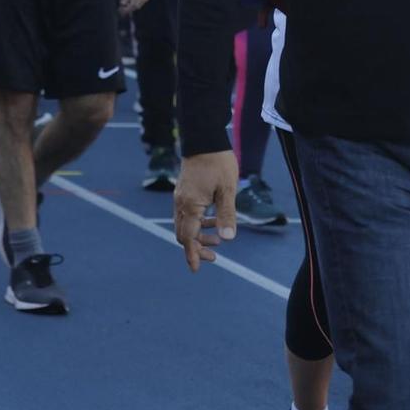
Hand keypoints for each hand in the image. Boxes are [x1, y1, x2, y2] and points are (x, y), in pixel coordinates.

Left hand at [120, 0, 155, 12]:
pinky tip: (135, 1)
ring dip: (135, 6)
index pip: (133, 4)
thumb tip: (123, 3)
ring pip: (142, 2)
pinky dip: (140, 2)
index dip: (126, 9)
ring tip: (127, 6)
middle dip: (130, 9)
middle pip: (138, 5)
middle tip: (122, 10)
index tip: (120, 11)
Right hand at [173, 151, 238, 270]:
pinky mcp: (185, 192)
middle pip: (184, 234)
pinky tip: (214, 221)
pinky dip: (199, 222)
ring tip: (218, 240)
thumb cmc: (218, 164)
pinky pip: (188, 214)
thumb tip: (228, 238)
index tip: (197, 269)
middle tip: (215, 257)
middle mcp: (181, 204)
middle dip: (197, 248)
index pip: (188, 237)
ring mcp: (181, 198)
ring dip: (199, 235)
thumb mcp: (227, 190)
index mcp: (190, 206)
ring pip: (185, 225)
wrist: (204, 140)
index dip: (193, 254)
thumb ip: (226, 215)